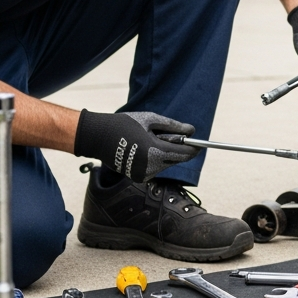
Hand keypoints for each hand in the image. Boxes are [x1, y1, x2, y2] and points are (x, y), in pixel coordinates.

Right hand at [73, 111, 199, 181]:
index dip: (194, 149)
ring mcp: (143, 174)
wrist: (97, 136)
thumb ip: (173, 126)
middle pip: (175, 160)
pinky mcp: (137, 177)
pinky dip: (154, 159)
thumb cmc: (124, 124)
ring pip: (165, 165)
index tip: (200, 144)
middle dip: (177, 149)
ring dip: (165, 154)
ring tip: (150, 140)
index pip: (184, 154)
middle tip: (171, 136)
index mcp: (155, 151)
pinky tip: (143, 148)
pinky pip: (154, 168)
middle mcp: (150, 167)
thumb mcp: (150, 120)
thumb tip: (192, 130)